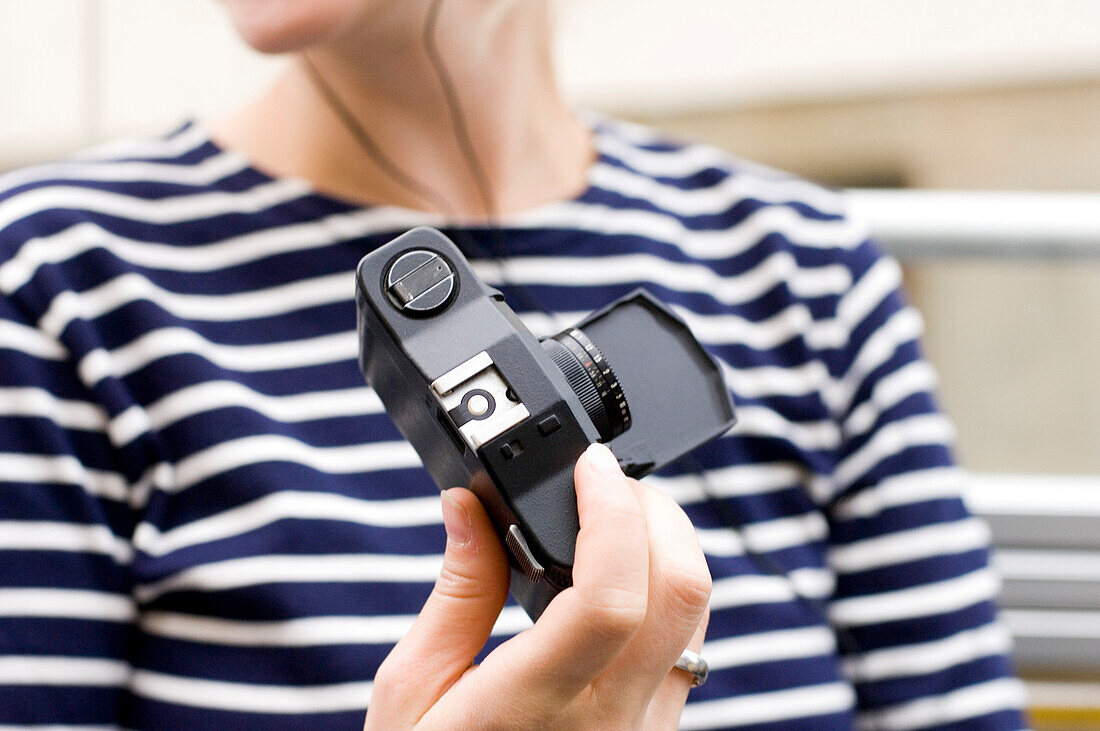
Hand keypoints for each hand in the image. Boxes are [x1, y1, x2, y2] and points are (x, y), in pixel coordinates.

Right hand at [364, 443, 710, 729]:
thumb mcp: (411, 689)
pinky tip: (623, 577)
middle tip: (606, 482)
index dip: (613, 513)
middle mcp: (612, 720)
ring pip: (698, 616)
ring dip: (670, 546)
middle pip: (684, 591)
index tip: (589, 466)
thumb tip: (468, 504)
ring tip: (613, 520)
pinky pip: (690, 646)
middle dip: (658, 511)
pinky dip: (669, 590)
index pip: (613, 597)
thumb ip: (456, 591)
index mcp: (538, 705)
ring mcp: (644, 730)